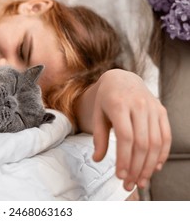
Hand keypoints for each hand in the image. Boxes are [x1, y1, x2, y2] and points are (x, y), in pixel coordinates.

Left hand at [91, 69, 170, 190]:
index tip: (120, 176)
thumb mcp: (97, 114)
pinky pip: (166, 136)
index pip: (125, 137)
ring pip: (156, 142)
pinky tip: (154, 168)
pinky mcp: (162, 111)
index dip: (124, 159)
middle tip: (130, 184)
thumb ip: (98, 136)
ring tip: (142, 181)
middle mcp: (138, 105)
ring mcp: (153, 108)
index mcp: (118, 104)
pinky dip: (162, 154)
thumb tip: (97, 159)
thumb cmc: (106, 99)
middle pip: (142, 143)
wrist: (122, 79)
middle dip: (137, 167)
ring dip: (150, 165)